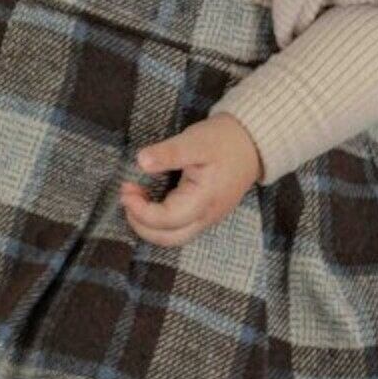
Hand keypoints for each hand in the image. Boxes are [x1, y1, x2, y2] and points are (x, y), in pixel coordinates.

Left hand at [120, 114, 263, 247]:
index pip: (166, 220)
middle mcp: (207, 215)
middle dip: (141, 223)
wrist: (251, 142)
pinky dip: (159, 220)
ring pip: (174, 236)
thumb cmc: (223, 140)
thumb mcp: (195, 141)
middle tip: (127, 196)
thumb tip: (141, 161)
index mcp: (204, 200)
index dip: (141, 211)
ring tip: (135, 196)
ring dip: (149, 223)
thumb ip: (168, 153)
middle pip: (168, 238)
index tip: (126, 190)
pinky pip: (179, 227)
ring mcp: (208, 217)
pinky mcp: (206, 212)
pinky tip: (150, 198)